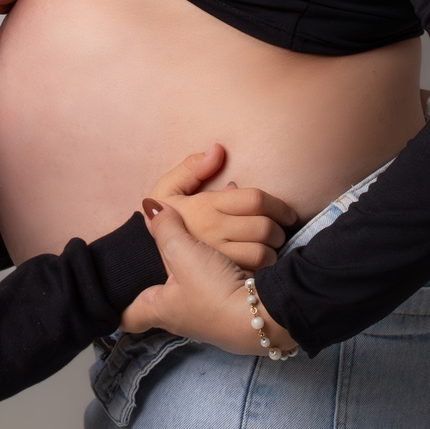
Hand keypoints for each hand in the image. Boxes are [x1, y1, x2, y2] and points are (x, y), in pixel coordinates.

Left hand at [121, 200, 299, 355]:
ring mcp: (204, 315)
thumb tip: (150, 208)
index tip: (102, 302)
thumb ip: (165, 228)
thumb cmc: (214, 293)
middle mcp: (178, 315)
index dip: (110, 310)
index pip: (124, 318)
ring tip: (179, 254)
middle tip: (137, 265)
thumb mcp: (182, 254)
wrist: (264, 315)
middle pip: (151, 304)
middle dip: (145, 285)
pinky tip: (216, 252)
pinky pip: (212, 285)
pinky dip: (212, 268)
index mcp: (158, 308)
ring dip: (182, 274)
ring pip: (183, 294)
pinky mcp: (228, 307)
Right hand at [149, 143, 296, 270]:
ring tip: (270, 248)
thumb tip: (219, 149)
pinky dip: (264, 270)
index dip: (279, 205)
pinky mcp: (218, 279)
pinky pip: (255, 274)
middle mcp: (211, 231)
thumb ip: (191, 168)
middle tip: (279, 232)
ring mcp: (216, 258)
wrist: (142, 259)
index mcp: (204, 206)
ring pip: (264, 253)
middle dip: (280, 229)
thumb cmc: (164, 219)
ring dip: (274, 250)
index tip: (288, 213)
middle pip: (265, 227)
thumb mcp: (167, 188)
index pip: (255, 200)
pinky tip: (261, 267)